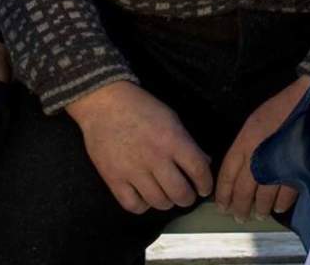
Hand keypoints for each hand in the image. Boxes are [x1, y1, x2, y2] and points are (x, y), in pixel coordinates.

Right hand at [65, 81, 213, 213]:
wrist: (104, 103)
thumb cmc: (141, 107)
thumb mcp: (171, 118)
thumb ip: (188, 142)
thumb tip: (204, 163)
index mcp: (172, 139)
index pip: (198, 170)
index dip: (206, 184)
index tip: (204, 189)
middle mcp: (154, 158)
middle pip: (180, 193)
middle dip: (187, 198)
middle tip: (186, 196)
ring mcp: (132, 170)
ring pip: (159, 202)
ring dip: (167, 203)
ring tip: (166, 196)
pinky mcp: (113, 179)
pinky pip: (133, 205)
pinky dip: (143, 206)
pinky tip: (145, 197)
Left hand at [215, 75, 309, 221]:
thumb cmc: (281, 107)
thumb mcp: (254, 122)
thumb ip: (245, 146)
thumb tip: (240, 169)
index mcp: (244, 143)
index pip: (227, 175)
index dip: (223, 193)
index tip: (222, 206)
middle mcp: (257, 158)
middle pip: (243, 190)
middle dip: (240, 206)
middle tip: (239, 216)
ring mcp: (277, 167)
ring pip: (263, 196)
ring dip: (260, 208)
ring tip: (258, 215)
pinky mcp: (296, 172)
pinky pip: (285, 194)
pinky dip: (280, 204)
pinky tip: (277, 208)